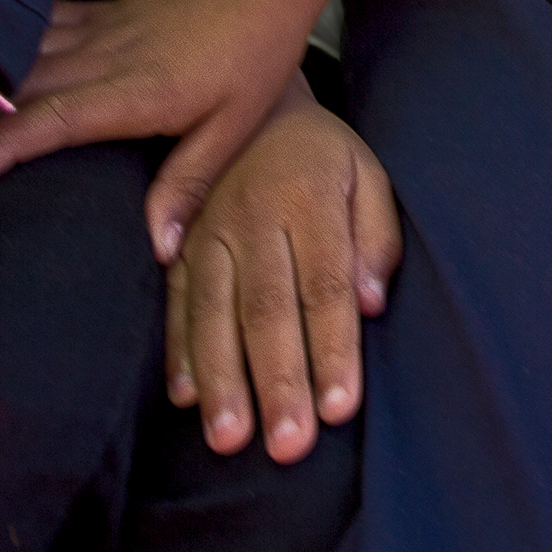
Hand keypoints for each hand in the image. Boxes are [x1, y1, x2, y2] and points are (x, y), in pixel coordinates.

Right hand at [0, 0, 313, 258]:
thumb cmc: (254, 62)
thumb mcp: (233, 130)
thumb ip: (188, 186)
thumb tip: (158, 249)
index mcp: (134, 92)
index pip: (53, 120)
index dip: (0, 146)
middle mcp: (105, 58)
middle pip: (19, 88)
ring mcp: (99, 31)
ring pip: (22, 54)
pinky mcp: (102, 15)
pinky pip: (41, 26)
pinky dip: (2, 40)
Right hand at [167, 82, 399, 462]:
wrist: (253, 105)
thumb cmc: (323, 157)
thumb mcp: (367, 174)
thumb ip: (375, 236)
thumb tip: (371, 304)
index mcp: (309, 198)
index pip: (324, 286)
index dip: (331, 349)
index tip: (338, 409)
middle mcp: (253, 217)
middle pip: (266, 309)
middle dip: (276, 381)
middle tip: (287, 446)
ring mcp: (207, 231)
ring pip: (212, 313)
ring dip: (221, 380)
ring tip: (229, 438)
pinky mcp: (178, 243)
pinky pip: (175, 301)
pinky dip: (178, 352)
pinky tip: (187, 398)